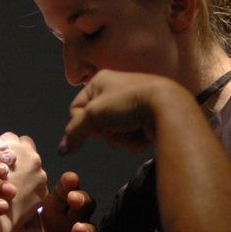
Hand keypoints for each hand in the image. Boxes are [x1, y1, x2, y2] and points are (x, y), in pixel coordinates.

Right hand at [0, 132, 45, 228]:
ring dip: (24, 172)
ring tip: (10, 185)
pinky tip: (17, 196)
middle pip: (26, 148)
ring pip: (33, 167)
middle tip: (5, 170)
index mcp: (15, 147)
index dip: (1, 147)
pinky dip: (29, 187)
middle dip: (17, 156)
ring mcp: (41, 176)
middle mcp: (32, 158)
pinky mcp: (44, 192)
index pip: (10, 137)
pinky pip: (37, 184)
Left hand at [40, 170, 101, 231]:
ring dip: (86, 229)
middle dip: (81, 200)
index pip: (64, 193)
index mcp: (53, 214)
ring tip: (77, 230)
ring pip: (92, 230)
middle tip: (73, 199)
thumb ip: (5, 218)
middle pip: (83, 206)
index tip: (69, 178)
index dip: (68, 185)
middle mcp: (69, 225)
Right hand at [59, 70, 175, 155]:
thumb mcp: (94, 114)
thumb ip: (74, 132)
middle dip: (106, 132)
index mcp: (100, 81)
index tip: (94, 127)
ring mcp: (131, 104)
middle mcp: (115, 90)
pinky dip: (134, 139)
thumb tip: (62, 150)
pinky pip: (130, 136)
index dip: (82, 124)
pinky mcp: (145, 118)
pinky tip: (144, 134)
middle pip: (96, 124)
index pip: (76, 109)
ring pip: (113, 134)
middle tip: (117, 127)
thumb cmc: (129, 103)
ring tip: (133, 130)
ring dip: (120, 138)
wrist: (168, 107)